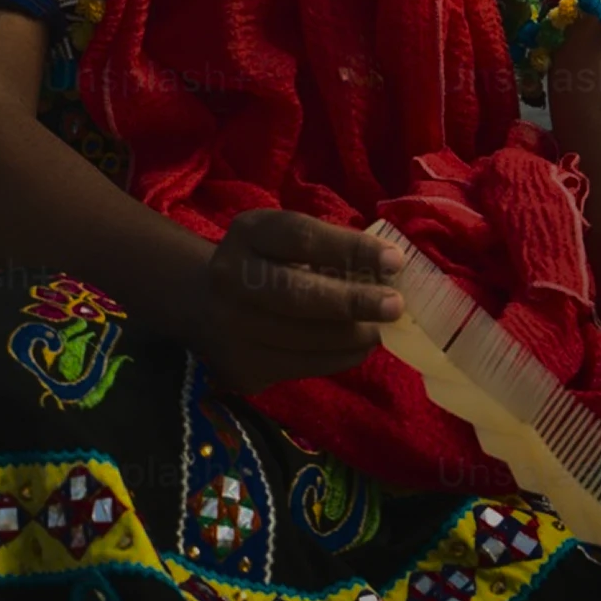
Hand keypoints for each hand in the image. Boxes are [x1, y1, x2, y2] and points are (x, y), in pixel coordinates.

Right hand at [193, 209, 405, 392]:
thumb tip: (390, 270)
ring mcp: (231, 328)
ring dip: (353, 336)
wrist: (204, 304)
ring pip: (303, 338)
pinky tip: (359, 347)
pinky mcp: (242, 367)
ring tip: (381, 330)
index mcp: (247, 233)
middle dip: (353, 301)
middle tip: (395, 306)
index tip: (395, 260)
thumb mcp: (287, 240)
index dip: (350, 248)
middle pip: (297, 294)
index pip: (302, 238)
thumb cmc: (266, 262)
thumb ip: (330, 248)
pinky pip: (302, 367)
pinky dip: (340, 358)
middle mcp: (230, 278)